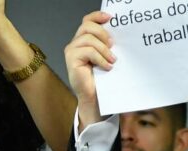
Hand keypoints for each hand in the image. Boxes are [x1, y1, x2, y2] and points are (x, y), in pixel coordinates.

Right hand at [64, 11, 114, 127]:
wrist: (94, 97)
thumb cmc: (100, 78)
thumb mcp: (105, 56)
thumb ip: (105, 43)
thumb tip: (115, 31)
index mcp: (83, 40)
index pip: (87, 21)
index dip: (97, 16)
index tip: (110, 18)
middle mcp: (75, 44)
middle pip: (87, 26)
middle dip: (103, 34)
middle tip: (113, 46)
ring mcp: (71, 51)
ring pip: (89, 39)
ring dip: (104, 49)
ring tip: (112, 60)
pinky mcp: (71, 59)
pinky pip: (89, 51)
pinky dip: (101, 58)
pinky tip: (107, 66)